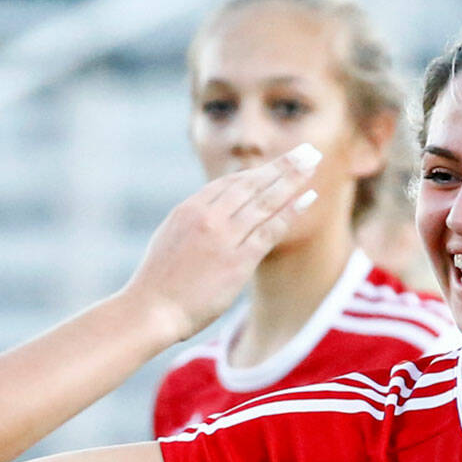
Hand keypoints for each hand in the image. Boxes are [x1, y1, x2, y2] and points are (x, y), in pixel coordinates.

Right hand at [125, 144, 322, 338]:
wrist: (149, 309)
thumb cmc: (156, 284)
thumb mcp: (169, 240)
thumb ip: (191, 224)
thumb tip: (207, 220)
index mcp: (189, 210)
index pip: (229, 183)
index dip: (257, 172)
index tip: (275, 166)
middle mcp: (208, 217)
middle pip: (252, 183)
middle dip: (281, 165)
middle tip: (305, 151)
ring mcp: (224, 237)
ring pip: (265, 201)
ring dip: (292, 180)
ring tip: (312, 163)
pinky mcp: (238, 260)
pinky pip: (271, 230)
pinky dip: (291, 212)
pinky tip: (308, 198)